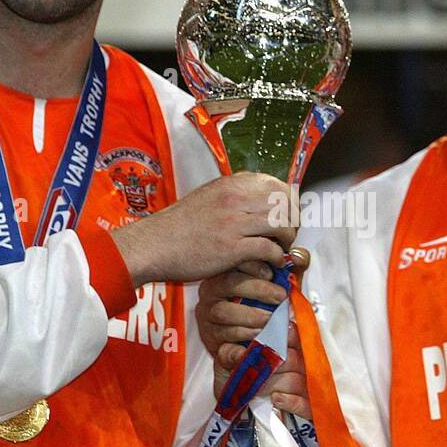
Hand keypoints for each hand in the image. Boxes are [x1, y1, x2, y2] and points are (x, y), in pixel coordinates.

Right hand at [112, 173, 297, 285]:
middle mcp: (235, 198)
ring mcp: (234, 222)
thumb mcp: (209, 197)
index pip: (277, 184)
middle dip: (292, 220)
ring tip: (281, 248)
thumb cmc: (180, 226)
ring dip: (287, 239)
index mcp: (231, 184)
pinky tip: (271, 262)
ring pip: (281, 224)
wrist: (154, 245)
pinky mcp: (231, 248)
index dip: (289, 202)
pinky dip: (275, 257)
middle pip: (285, 203)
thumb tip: (261, 200)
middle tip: (287, 235)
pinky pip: (268, 248)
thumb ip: (235, 195)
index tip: (288, 215)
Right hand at [198, 250, 311, 418]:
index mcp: (223, 279)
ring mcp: (209, 323)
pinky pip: (225, 347)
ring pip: (224, 313)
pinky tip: (252, 348)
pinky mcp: (215, 348)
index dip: (253, 266)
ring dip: (252, 316)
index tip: (273, 273)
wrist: (255, 355)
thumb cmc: (264, 313)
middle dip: (257, 289)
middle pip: (226, 284)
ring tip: (271, 321)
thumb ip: (291, 272)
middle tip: (279, 297)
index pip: (232, 264)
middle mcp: (211, 298)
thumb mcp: (279, 290)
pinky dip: (239, 350)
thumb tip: (300, 255)